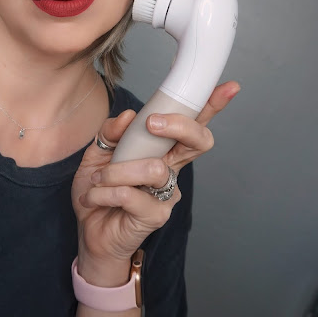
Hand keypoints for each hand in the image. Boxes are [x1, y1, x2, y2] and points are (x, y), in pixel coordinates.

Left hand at [71, 80, 239, 271]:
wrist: (88, 229)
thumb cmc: (99, 188)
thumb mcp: (97, 153)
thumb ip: (111, 132)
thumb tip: (129, 116)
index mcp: (161, 149)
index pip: (191, 125)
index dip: (211, 106)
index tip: (229, 87)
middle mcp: (170, 169)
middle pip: (198, 142)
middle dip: (180, 125)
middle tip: (151, 122)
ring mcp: (167, 193)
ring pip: (154, 168)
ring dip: (117, 171)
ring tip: (98, 179)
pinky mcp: (156, 215)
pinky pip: (131, 194)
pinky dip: (105, 192)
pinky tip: (94, 198)